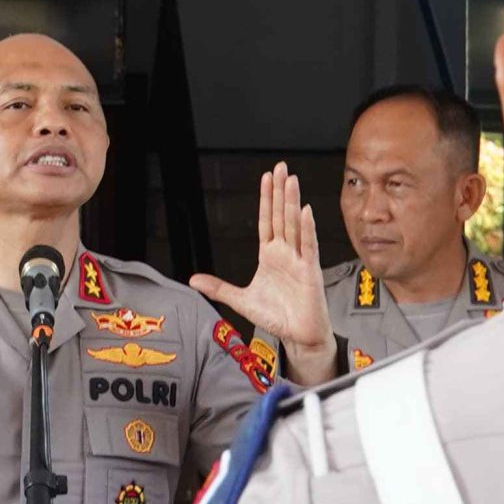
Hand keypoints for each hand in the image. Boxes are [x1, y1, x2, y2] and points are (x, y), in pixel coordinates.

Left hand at [191, 165, 337, 388]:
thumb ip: (219, 288)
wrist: (298, 336)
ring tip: (291, 180)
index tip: (266, 178)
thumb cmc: (276, 317)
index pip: (267, 221)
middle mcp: (285, 253)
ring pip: (294, 226)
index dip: (266, 199)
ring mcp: (299, 260)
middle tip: (280, 167)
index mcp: (270, 256)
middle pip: (281, 216)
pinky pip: (308, 246)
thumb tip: (193, 279)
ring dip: (292, 202)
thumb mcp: (241, 300)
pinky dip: (307, 229)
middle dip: (280, 191)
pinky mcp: (310, 271)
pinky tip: (305, 211)